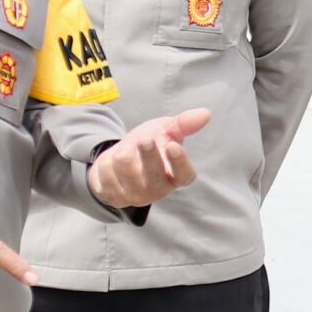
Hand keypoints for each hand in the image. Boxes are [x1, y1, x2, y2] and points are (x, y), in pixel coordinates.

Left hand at [88, 108, 211, 208]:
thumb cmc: (150, 145)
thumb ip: (183, 124)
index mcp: (176, 176)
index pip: (184, 175)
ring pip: (126, 169)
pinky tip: (112, 163)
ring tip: (126, 150)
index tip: (172, 146)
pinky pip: (106, 172)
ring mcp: (135, 196)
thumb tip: (205, 113)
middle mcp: (158, 190)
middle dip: (148, 155)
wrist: (120, 160)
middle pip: (154, 175)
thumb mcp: (166, 131)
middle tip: (144, 139)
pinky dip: (108, 160)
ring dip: (124, 151)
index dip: (179, 162)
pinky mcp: (114, 197)